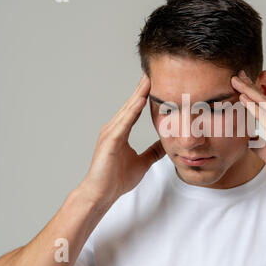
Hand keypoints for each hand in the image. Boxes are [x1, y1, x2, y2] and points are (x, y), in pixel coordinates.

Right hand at [80, 74, 164, 203]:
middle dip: (143, 88)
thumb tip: (165, 144)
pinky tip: (140, 101)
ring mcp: (111, 133)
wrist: (101, 194)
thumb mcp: (142, 162)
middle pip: (131, 104)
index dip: (146, 95)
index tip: (157, 81)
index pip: (136, 108)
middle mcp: (115, 128)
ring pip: (128, 110)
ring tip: (150, 80)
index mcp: (121, 131)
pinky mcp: (110, 141)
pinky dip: (131, 111)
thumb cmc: (116, 179)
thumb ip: (152, 152)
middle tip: (154, 71)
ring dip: (139, 94)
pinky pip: (123, 124)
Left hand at [231, 70, 265, 198]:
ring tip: (235, 81)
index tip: (241, 83)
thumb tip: (249, 137)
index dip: (253, 93)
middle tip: (236, 75)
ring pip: (265, 104)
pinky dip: (253, 107)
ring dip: (248, 92)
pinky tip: (243, 99)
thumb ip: (260, 141)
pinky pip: (265, 117)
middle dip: (249, 86)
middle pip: (265, 99)